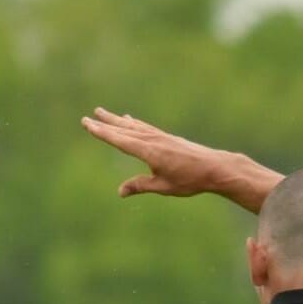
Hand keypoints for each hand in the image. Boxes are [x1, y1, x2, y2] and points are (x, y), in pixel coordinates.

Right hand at [81, 109, 231, 200]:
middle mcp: (153, 140)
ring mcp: (160, 137)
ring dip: (116, 120)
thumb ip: (140, 185)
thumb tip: (120, 191)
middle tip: (88, 117)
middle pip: (124, 130)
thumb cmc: (190, 179)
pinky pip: (145, 127)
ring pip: (133, 126)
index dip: (103, 133)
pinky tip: (128, 119)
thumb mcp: (163, 186)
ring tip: (103, 112)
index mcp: (150, 151)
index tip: (88, 125)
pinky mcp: (166, 138)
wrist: (214, 167)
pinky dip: (133, 123)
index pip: (120, 141)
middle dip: (105, 124)